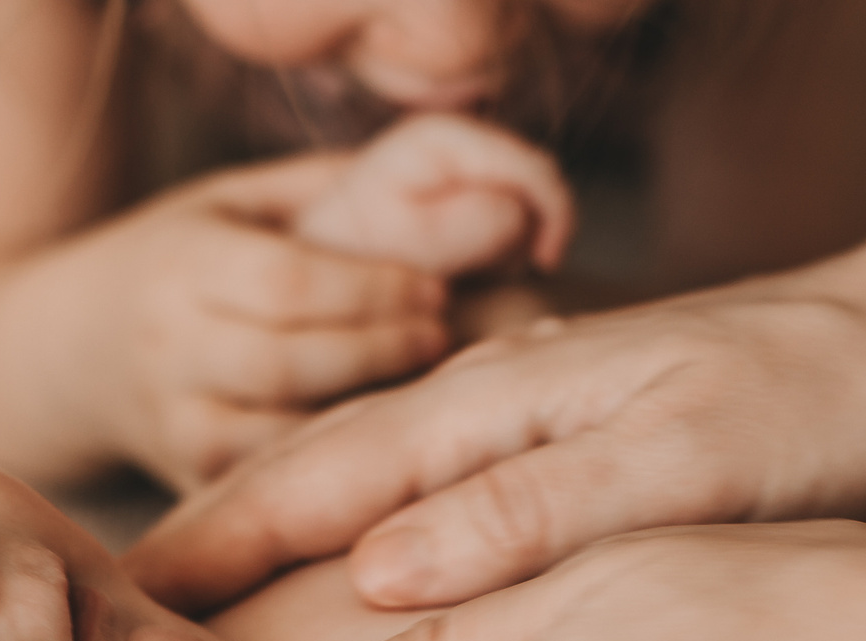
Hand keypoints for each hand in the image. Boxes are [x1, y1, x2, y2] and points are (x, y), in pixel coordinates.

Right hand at [49, 154, 451, 491]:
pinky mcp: (184, 478)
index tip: (433, 287)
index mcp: (179, 264)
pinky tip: (380, 442)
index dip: (371, 289)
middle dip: (378, 349)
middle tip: (441, 335)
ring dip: (360, 415)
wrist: (61, 355)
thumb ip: (320, 191)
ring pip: (278, 433)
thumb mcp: (228, 200)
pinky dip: (328, 466)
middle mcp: (166, 348)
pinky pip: (268, 482)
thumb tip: (443, 189)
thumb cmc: (172, 263)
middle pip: (288, 361)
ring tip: (421, 388)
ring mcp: (171, 423)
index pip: (286, 283)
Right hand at [122, 248, 865, 610]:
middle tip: (112, 620)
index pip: (318, 476)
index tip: (124, 608)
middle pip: (311, 474)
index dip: (215, 545)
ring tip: (188, 612)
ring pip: (358, 488)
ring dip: (268, 539)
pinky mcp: (560, 460)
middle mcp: (490, 409)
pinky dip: (352, 542)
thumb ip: (530, 512)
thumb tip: (376, 569)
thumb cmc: (818, 407)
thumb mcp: (683, 462)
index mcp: (499, 403)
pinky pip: (420, 506)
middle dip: (209, 542)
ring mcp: (520, 431)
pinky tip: (344, 591)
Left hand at [292, 113, 573, 278]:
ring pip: (524, 207)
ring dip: (510, 247)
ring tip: (461, 276)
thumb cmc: (352, 257)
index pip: (532, 165)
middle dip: (528, 232)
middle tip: (485, 276)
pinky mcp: (459, 192)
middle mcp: (455, 140)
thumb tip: (517, 215)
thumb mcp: (411, 244)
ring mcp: (459, 165)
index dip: (555, 212)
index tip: (546, 263)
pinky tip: (461, 272)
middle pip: (534, 184)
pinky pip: (505, 224)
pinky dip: (496, 253)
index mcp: (443, 138)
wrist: (311, 266)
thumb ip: (468, 225)